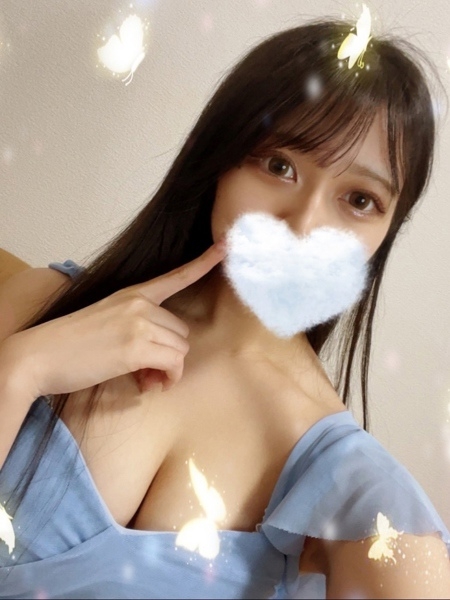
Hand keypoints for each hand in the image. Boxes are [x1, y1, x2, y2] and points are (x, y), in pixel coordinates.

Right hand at [4, 242, 225, 397]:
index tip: (226, 247)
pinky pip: (173, 364)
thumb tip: (158, 364)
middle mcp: (140, 303)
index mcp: (133, 293)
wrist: (38, 355)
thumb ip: (137, 331)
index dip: (204, 262)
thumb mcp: (106, 322)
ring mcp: (139, 323)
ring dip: (167, 370)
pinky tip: (148, 384)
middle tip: (149, 372)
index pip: (175, 276)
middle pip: (182, 332)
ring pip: (180, 350)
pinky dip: (166, 379)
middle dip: (170, 356)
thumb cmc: (71, 344)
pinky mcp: (136, 346)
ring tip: (145, 379)